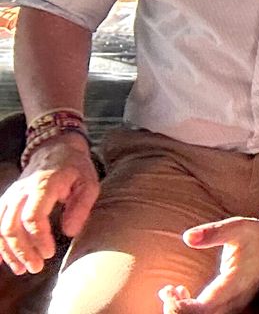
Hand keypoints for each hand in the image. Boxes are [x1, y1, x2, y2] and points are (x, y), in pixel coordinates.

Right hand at [0, 134, 97, 274]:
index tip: (49, 253)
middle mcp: (21, 191)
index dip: (38, 238)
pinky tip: (2, 261)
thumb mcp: (89, 183)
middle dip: (22, 251)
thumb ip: (81, 206)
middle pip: (11, 226)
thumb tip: (70, 232)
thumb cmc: (75, 169)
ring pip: (0, 227)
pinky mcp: (6, 201)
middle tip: (36, 267)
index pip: (32, 216)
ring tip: (22, 269)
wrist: (55, 150)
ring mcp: (10, 196)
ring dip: (8, 251)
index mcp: (43, 186)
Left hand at [156, 217, 258, 313]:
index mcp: (234, 283)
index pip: (203, 308)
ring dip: (183, 309)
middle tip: (166, 291)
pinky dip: (192, 308)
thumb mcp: (236, 227)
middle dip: (177, 309)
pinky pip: (210, 313)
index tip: (169, 291)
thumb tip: (187, 237)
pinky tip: (182, 293)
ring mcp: (235, 303)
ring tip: (171, 291)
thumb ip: (212, 232)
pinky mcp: (232, 302)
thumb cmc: (256, 234)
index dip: (181, 307)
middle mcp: (235, 299)